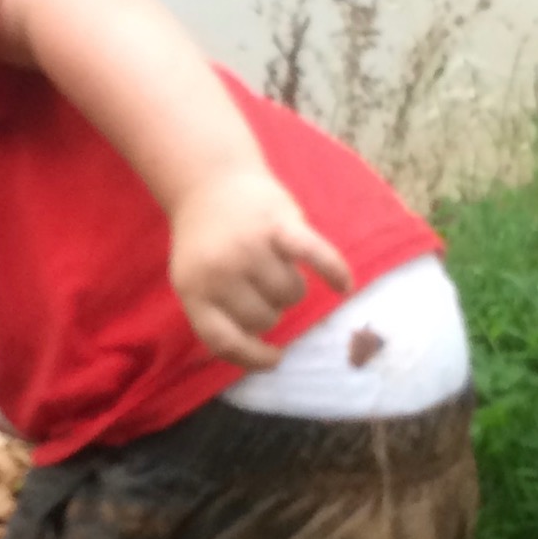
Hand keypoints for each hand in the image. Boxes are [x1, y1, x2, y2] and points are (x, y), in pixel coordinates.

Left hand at [169, 170, 351, 369]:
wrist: (208, 180)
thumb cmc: (205, 240)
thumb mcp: (193, 279)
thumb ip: (217, 314)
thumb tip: (257, 353)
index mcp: (193, 290)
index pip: (224, 341)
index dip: (253, 357)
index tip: (275, 359)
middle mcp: (219, 270)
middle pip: (265, 318)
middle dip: (272, 310)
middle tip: (263, 288)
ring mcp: (249, 246)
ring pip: (291, 294)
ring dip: (292, 288)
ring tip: (279, 267)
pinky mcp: (278, 222)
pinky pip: (316, 256)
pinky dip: (334, 272)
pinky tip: (344, 286)